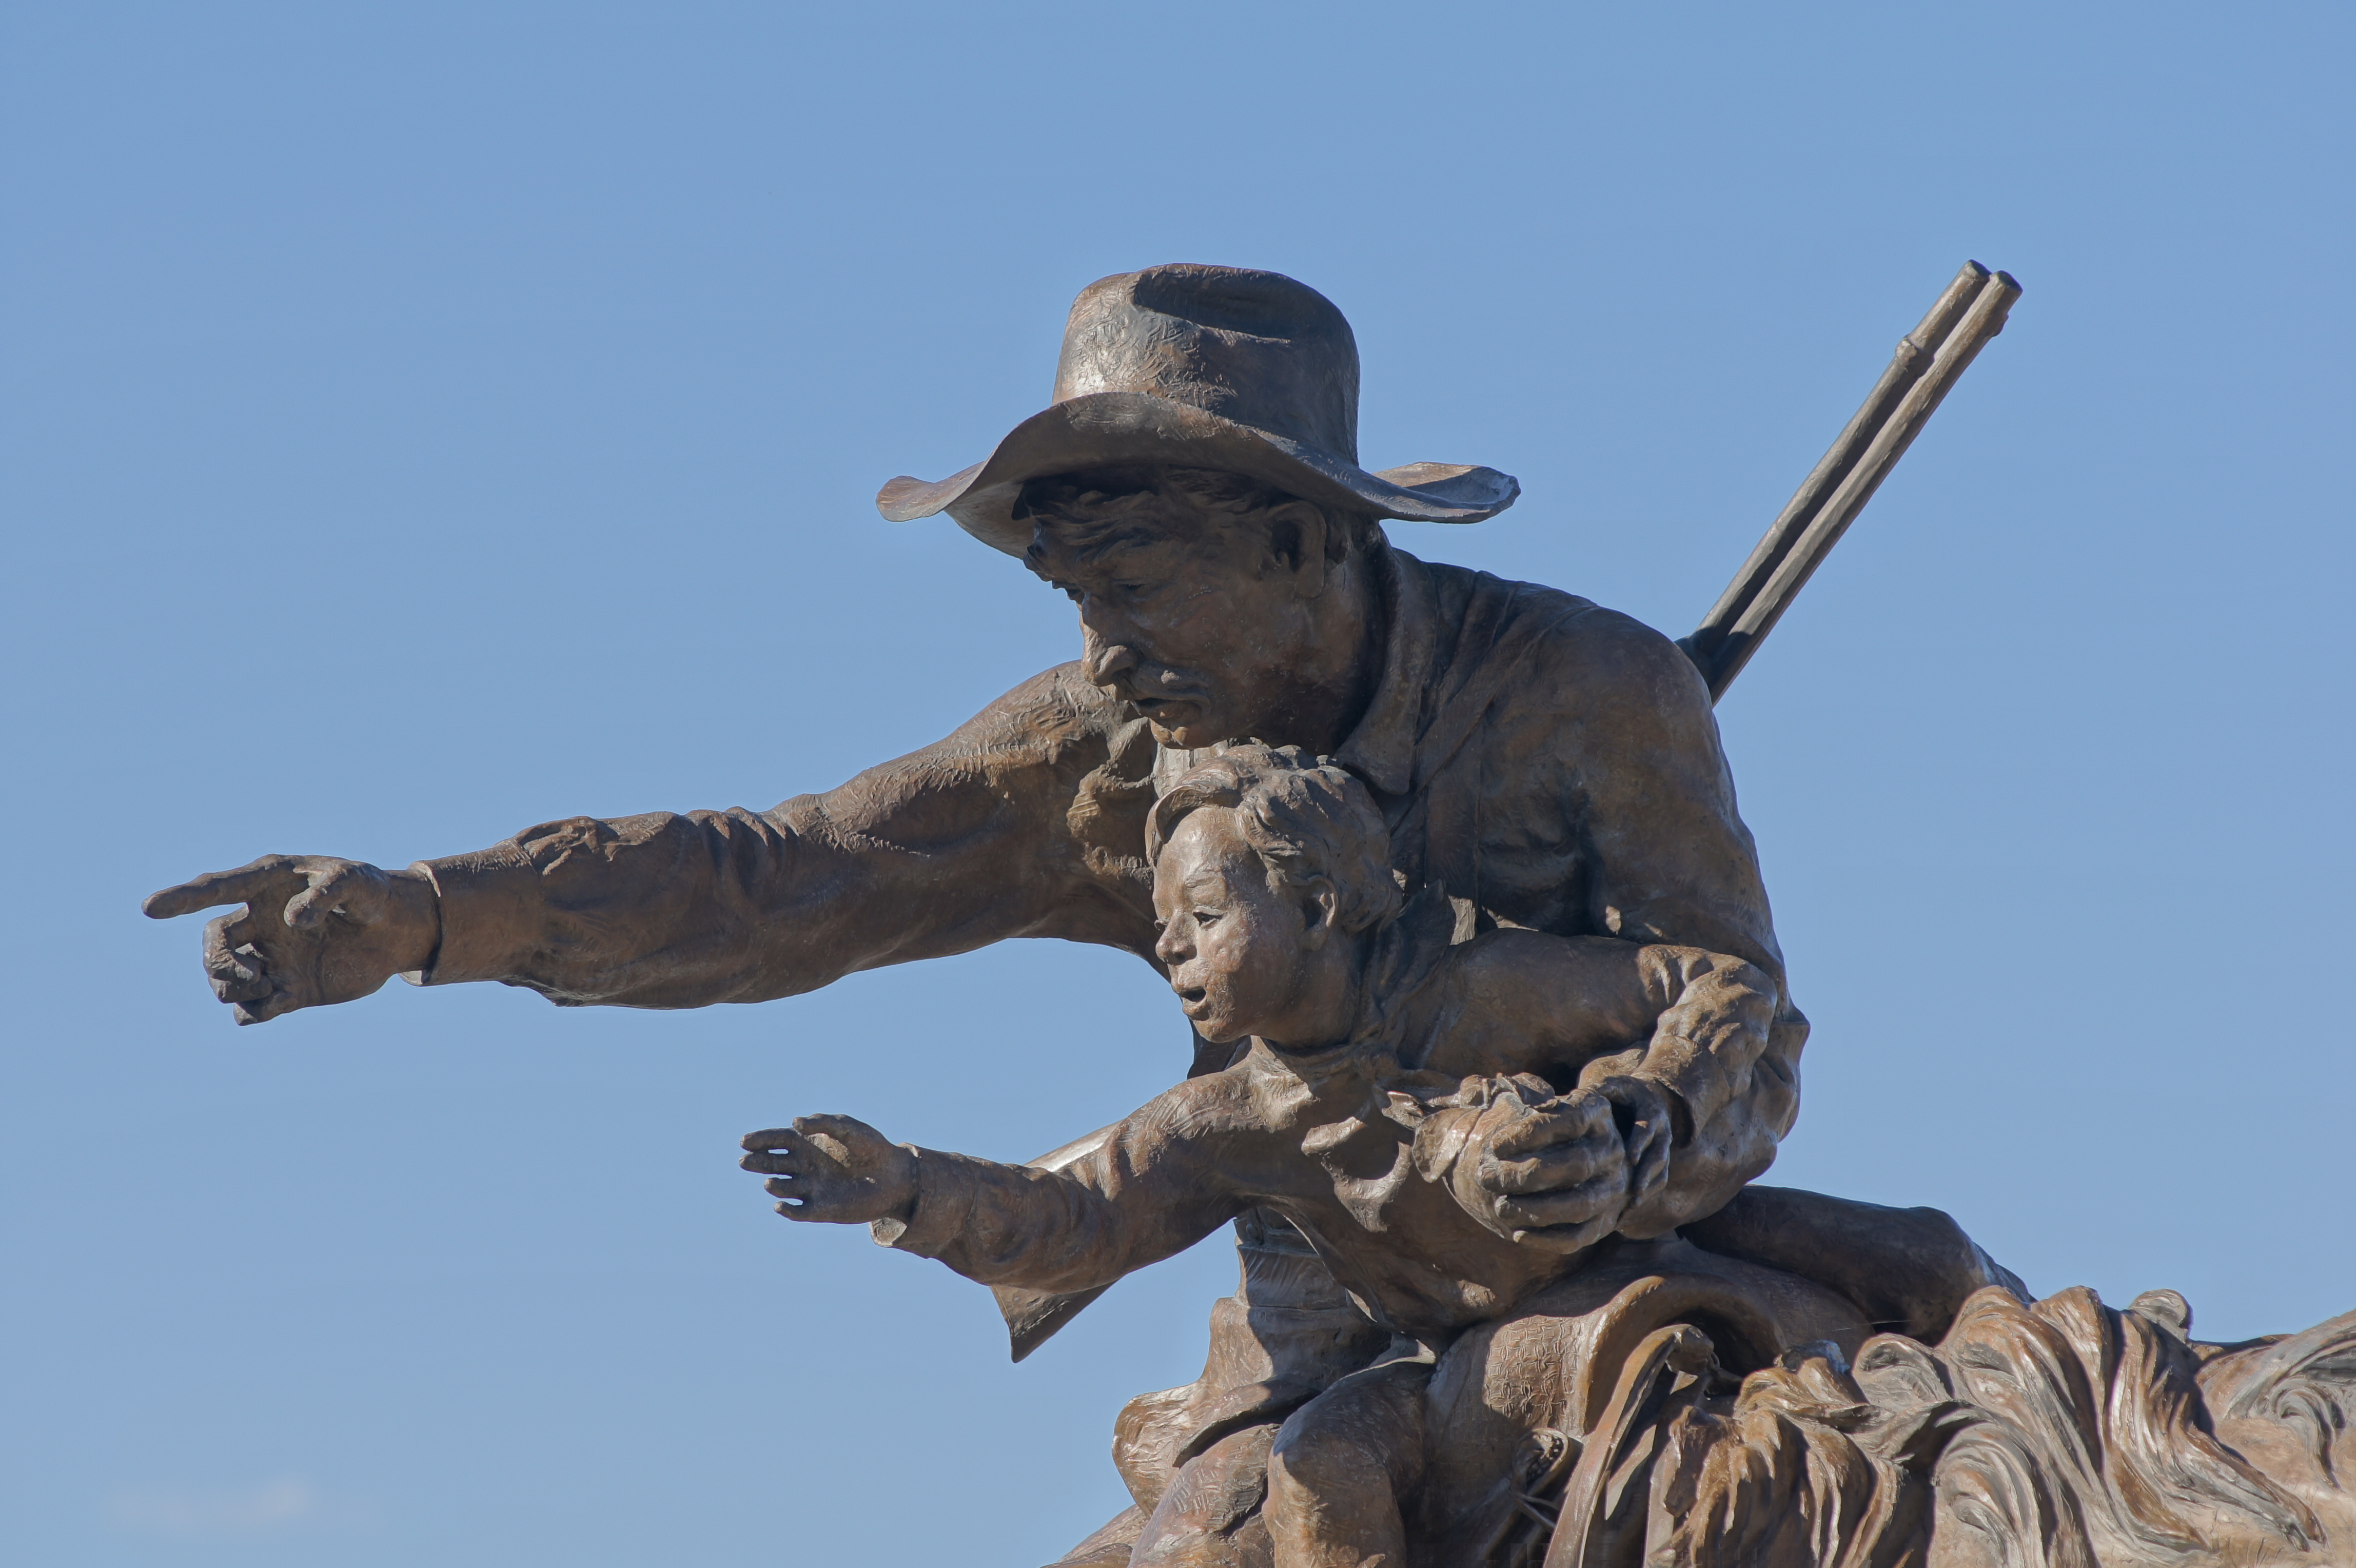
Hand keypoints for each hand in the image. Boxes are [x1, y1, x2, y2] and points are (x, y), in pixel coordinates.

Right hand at [143, 856, 440, 1024]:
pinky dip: (255, 1012)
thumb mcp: (358, 883)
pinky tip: (281, 1000)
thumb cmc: (373, 894)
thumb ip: (328, 893)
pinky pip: (250, 1011)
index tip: (150, 909)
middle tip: (253, 976)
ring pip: (223, 982)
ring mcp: (270, 957)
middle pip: (212, 947)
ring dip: (235, 990)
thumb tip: (292, 920)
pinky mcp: (286, 988)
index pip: (216, 889)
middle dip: (219, 966)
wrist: (397, 931)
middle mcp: (259, 923)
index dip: (182, 898)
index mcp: (268, 887)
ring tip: (272, 985)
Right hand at [741, 1115, 917, 1224]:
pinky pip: (799, 1211)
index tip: (744, 1141)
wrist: (896, 1176)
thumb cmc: (873, 1148)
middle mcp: (806, 1166)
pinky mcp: (822, 1209)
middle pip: (773, 1163)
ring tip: (772, 1181)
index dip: (760, 1140)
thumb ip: (824, 1124)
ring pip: (783, 1187)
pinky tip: (781, 1204)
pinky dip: (787, 1210)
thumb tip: (795, 1123)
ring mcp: (812, 1187)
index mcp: (810, 1144)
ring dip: (775, 1185)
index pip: (777, 1140)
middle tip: (745, 1161)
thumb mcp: (851, 1129)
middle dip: (757, 1162)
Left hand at [1455, 1079, 1630, 1254]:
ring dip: (1535, 1209)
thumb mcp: (1540, 1102)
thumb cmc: (1547, 1127)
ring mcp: (1614, 1188)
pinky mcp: (1606, 1221)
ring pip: (1580, 1203)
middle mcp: (1613, 1150)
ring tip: (1500, 1206)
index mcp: (1597, 1113)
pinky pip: (1581, 1236)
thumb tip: (1473, 1090)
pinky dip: (1548, 1239)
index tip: (1495, 1143)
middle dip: (1526, 1173)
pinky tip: (1517, 1234)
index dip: (1531, 1132)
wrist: (1586, 1158)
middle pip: (1575, 1164)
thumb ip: (1517, 1095)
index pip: (1571, 1120)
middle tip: (1487, 1176)